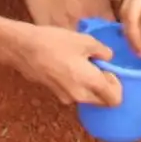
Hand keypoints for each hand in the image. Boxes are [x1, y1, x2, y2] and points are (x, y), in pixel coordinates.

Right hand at [8, 23, 122, 105]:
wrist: (23, 48)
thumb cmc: (55, 42)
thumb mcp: (84, 40)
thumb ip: (102, 51)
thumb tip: (108, 58)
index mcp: (90, 83)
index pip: (115, 100)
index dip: (117, 85)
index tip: (109, 70)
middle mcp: (80, 96)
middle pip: (102, 101)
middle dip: (104, 87)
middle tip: (97, 66)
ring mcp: (66, 97)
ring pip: (87, 97)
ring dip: (90, 85)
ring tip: (80, 62)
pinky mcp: (55, 93)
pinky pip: (74, 92)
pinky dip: (76, 83)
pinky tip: (66, 65)